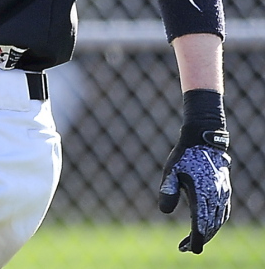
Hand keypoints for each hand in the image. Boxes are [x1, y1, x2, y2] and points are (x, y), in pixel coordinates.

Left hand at [158, 96, 231, 252]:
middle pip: (210, 226)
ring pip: (218, 221)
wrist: (203, 140)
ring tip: (194, 240)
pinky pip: (223, 213)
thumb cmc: (183, 156)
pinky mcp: (225, 191)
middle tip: (186, 248)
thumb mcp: (171, 170)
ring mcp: (223, 194)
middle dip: (200, 239)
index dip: (196, 239)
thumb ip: (168, 190)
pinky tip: (208, 226)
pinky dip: (216, 223)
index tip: (190, 249)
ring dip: (208, 232)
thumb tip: (164, 212)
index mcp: (202, 193)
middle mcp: (216, 196)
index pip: (201, 224)